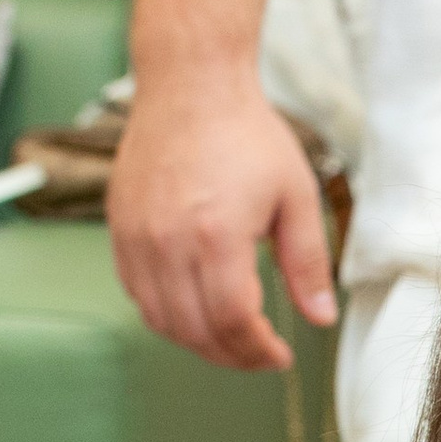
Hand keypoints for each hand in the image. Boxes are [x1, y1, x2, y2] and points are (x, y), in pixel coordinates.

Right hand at [108, 70, 338, 371]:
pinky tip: (195, 310)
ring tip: (231, 339)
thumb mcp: (297, 196)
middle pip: (196, 330)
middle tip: (259, 355)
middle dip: (233, 356)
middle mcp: (168, 241)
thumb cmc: (245, 133)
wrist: (190, 85)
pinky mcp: (119, 228)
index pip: (233, 322)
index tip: (279, 356)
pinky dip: (166, 315)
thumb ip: (308, 263)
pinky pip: (137, 293)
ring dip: (198, 342)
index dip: (258, 351)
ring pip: (161, 320)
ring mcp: (137, 236)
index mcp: (216, 234)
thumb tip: (320, 318)